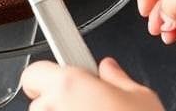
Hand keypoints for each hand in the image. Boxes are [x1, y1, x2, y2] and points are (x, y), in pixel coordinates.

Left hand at [21, 58, 162, 109]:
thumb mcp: (141, 98)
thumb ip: (118, 78)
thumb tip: (110, 68)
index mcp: (68, 85)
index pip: (34, 71)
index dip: (49, 75)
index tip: (62, 78)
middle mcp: (52, 107)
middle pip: (40, 99)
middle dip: (59, 100)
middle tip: (86, 106)